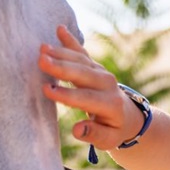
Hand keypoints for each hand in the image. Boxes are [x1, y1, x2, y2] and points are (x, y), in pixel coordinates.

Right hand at [38, 25, 141, 149]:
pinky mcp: (95, 66)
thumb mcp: (108, 139)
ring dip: (61, 53)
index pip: (86, 98)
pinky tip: (59, 29)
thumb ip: (94, 135)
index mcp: (111, 104)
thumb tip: (76, 129)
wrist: (127, 115)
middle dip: (62, 67)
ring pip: (81, 61)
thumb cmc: (113, 130)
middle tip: (41, 61)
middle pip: (83, 74)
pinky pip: (82, 52)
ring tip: (42, 49)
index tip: (47, 90)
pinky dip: (71, 41)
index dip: (67, 95)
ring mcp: (101, 72)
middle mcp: (107, 84)